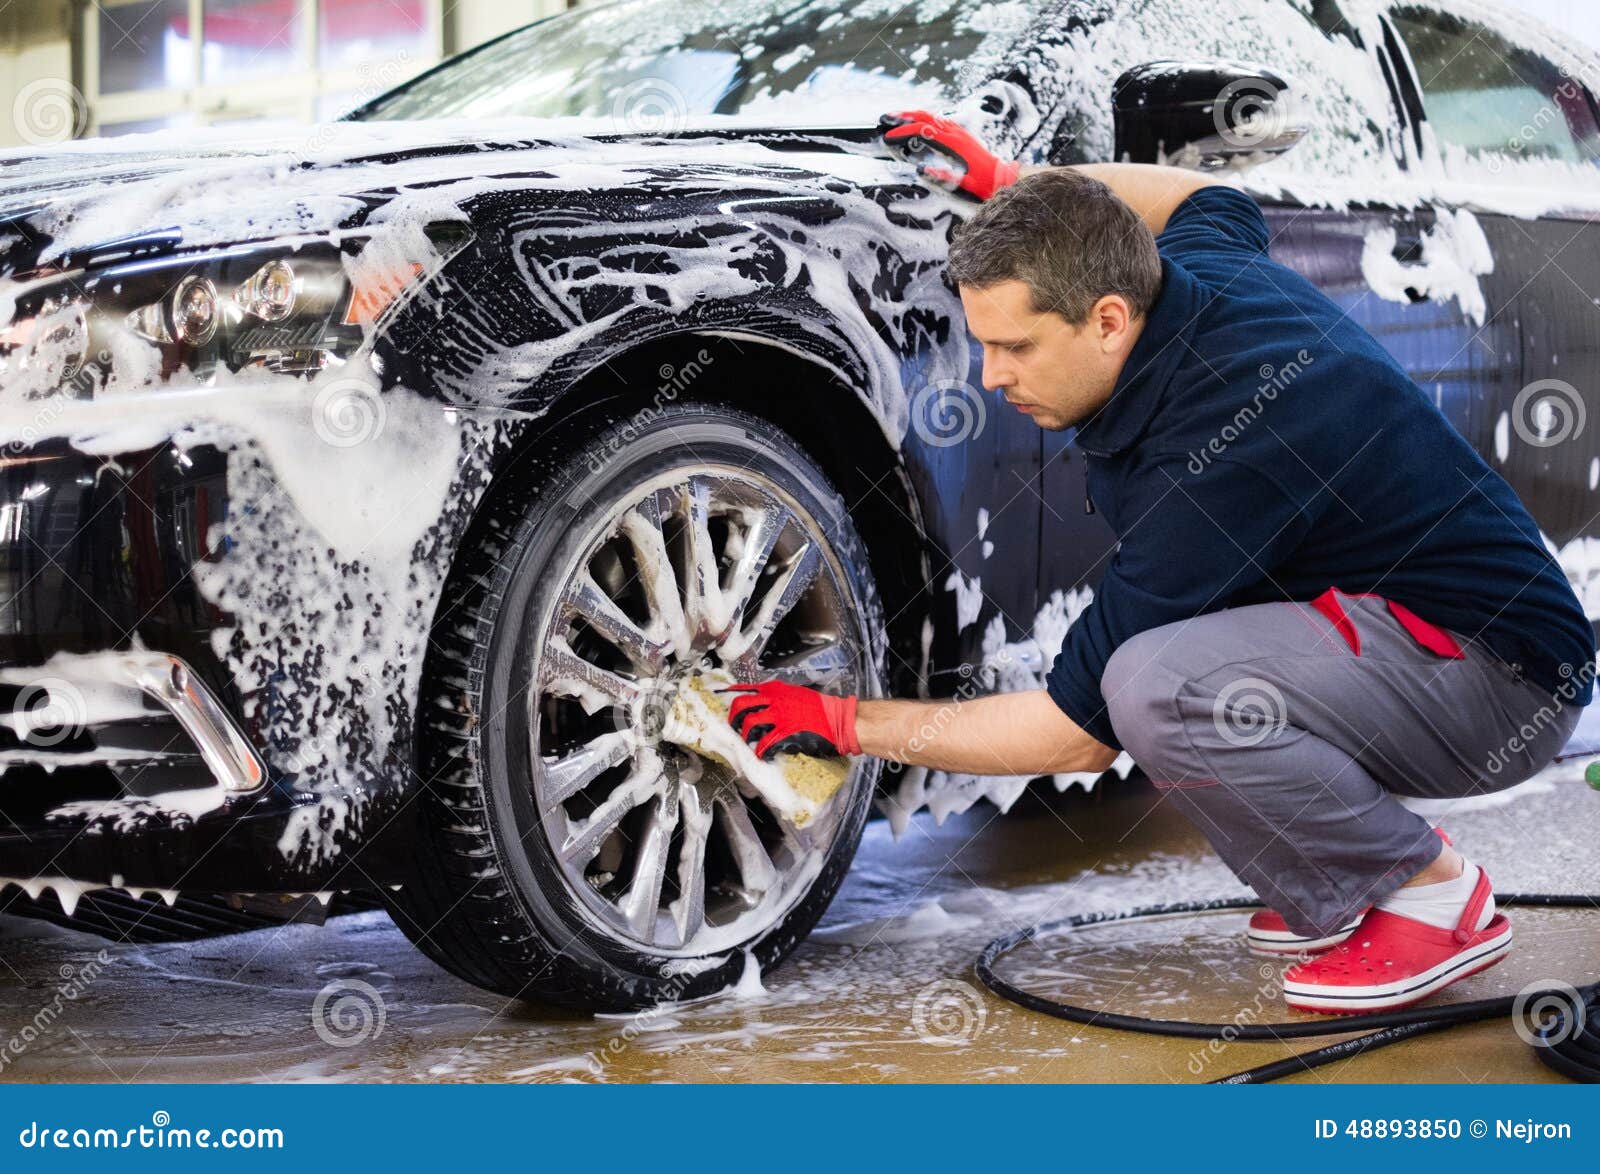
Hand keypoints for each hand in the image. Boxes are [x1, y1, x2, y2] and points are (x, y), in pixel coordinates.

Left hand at [721, 680, 860, 759]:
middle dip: (733, 718)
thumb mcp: (795, 694)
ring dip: (746, 735)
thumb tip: (760, 706)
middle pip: (740, 705)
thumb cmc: (820, 709)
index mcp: (775, 689)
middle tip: (734, 727)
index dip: (728, 696)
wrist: (838, 719)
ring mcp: (779, 715)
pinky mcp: (785, 732)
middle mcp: (774, 699)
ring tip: (749, 742)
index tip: (718, 700)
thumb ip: (777, 698)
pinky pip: (764, 743)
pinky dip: (760, 751)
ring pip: (749, 723)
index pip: (744, 689)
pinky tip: (762, 754)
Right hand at [879, 109, 1020, 200]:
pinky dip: (925, 119)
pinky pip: (939, 121)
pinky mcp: (961, 133)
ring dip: (913, 115)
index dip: (903, 132)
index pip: (922, 130)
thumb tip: (919, 169)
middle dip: (904, 116)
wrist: (1001, 176)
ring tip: (897, 118)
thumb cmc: (983, 182)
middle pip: (925, 116)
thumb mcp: (962, 183)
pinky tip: (917, 123)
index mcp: (953, 143)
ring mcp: (959, 130)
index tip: (889, 136)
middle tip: (886, 117)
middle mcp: (955, 132)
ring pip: (932, 116)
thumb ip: (941, 176)